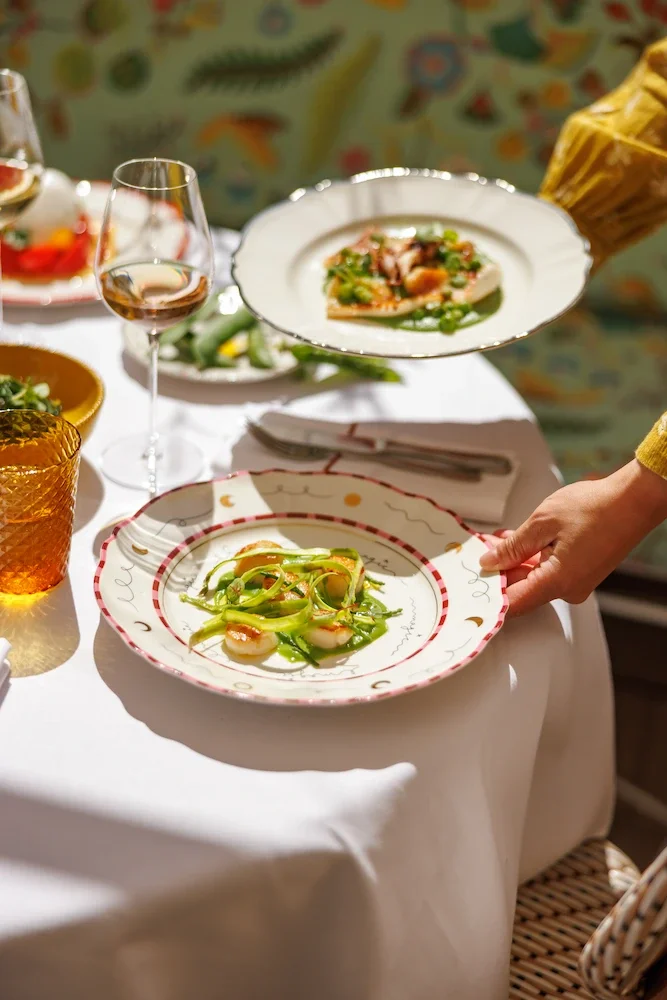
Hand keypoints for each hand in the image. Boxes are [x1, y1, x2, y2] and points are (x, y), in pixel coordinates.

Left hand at [479, 460, 666, 616]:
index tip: (468, 587)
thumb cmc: (596, 508)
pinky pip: (548, 572)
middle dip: (497, 572)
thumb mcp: (542, 522)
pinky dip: (531, 559)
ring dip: (513, 563)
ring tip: (495, 541)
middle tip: (477, 553)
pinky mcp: (581, 573)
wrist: (634, 501)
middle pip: (521, 591)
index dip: (487, 597)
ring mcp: (576, 583)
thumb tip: (490, 561)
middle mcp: (568, 590)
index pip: (512, 604)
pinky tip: (517, 541)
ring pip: (533, 579)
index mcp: (557, 582)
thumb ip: (512, 546)